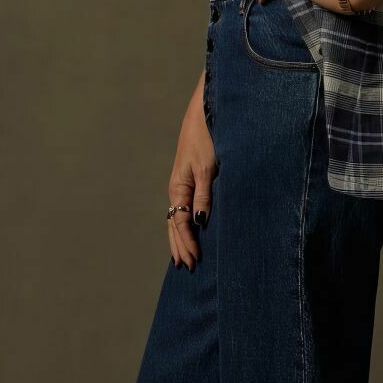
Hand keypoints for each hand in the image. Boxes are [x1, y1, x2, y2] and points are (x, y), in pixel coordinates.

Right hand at [167, 90, 215, 270]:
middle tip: (188, 268)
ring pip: (178, 219)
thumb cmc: (207, 138)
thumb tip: (200, 222)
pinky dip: (185, 225)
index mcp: (178, 188)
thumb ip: (204, 195)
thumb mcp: (207, 168)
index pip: (181, 223)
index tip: (196, 260)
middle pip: (175, 225)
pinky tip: (190, 232)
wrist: (205, 114)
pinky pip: (184, 209)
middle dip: (180, 246)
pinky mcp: (191, 180)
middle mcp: (177, 189)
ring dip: (180, 239)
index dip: (187, 243)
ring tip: (183, 258)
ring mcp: (183, 185)